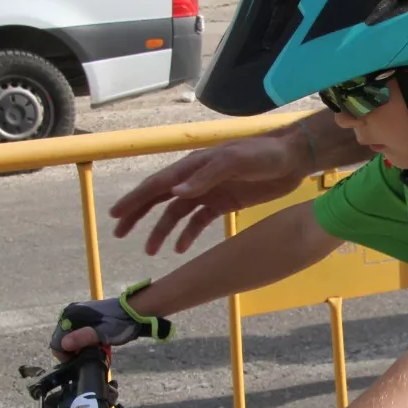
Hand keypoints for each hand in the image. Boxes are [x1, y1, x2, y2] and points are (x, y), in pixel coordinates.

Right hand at [50, 281, 172, 356]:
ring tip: (93, 351)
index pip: (57, 341)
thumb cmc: (120, 323)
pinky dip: (84, 342)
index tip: (78, 361)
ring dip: (79, 347)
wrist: (135, 312)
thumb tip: (64, 344)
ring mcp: (78, 314)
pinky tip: (95, 345)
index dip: (64, 355)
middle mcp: (70, 312)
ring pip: (70, 338)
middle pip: (63, 340)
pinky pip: (78, 334)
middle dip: (72, 351)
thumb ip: (83, 338)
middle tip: (87, 356)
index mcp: (70, 314)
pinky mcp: (85, 317)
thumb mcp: (103, 334)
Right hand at [110, 133, 310, 254]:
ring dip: (162, 231)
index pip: (158, 184)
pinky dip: (188, 235)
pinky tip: (180, 250)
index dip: (135, 199)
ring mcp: (209, 191)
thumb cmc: (263, 155)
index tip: (115, 215)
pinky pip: (199, 222)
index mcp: (194, 166)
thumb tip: (176, 192)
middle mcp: (196, 179)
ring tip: (150, 251)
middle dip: (138, 216)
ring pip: (177, 214)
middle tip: (119, 233)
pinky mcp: (224, 203)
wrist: (292, 159)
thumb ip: (207, 175)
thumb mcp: (236, 161)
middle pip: (160, 199)